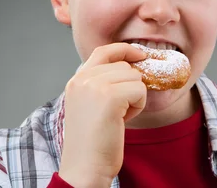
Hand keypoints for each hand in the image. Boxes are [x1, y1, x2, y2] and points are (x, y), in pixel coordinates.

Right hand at [58, 43, 147, 187]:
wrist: (85, 168)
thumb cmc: (92, 142)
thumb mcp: (90, 104)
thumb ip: (102, 83)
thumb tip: (132, 66)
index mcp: (76, 80)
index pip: (104, 51)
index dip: (124, 50)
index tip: (140, 55)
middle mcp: (83, 79)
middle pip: (124, 66)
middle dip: (130, 86)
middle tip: (119, 111)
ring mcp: (95, 86)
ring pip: (135, 77)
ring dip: (134, 97)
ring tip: (118, 117)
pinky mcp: (110, 96)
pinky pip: (140, 90)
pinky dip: (138, 106)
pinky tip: (123, 120)